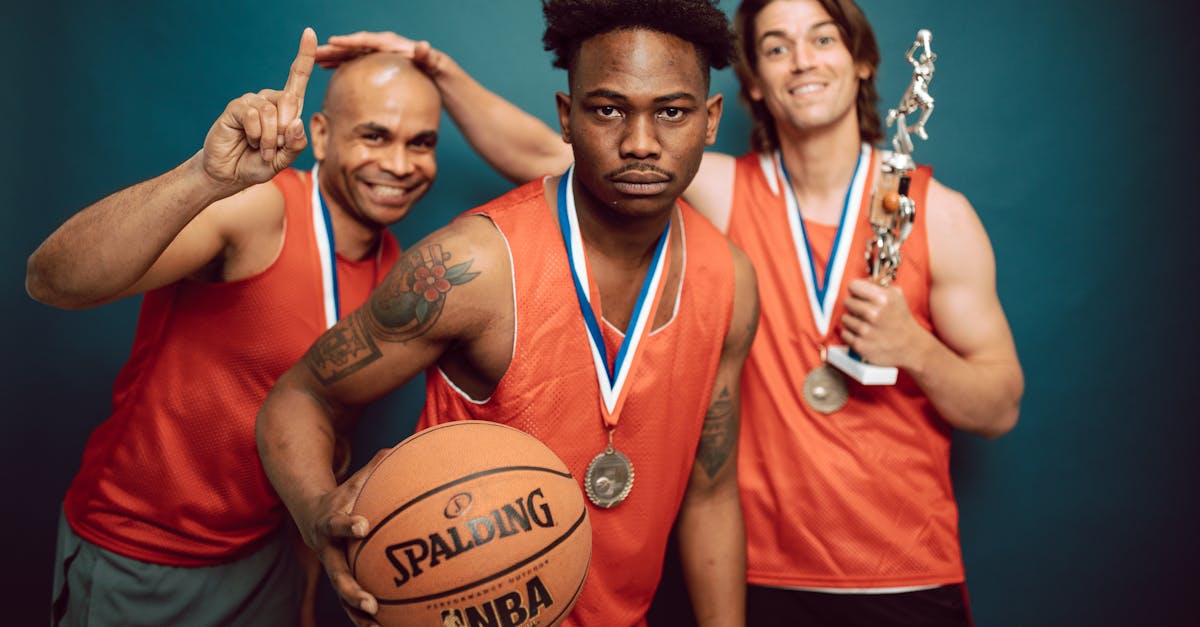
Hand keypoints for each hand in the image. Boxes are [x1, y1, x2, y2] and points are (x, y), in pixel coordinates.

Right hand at [201, 28, 315, 188]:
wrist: (231, 173)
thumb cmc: (259, 163)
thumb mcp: (286, 159)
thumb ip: (296, 143)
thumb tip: (295, 121)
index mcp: (286, 108)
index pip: (298, 77)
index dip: (305, 55)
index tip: (310, 33)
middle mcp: (270, 100)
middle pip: (289, 100)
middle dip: (285, 131)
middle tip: (275, 149)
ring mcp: (252, 102)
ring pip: (271, 112)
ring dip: (270, 138)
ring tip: (262, 149)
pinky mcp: (236, 107)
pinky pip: (252, 115)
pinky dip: (256, 134)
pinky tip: (249, 141)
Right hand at [294, 448, 389, 626]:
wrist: (313, 515)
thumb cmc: (342, 496)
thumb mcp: (354, 480)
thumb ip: (375, 467)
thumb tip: (399, 447)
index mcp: (330, 523)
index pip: (337, 523)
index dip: (348, 525)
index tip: (363, 526)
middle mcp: (328, 550)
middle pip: (337, 574)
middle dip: (352, 589)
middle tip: (370, 602)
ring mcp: (332, 567)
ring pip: (343, 594)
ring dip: (357, 612)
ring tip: (376, 626)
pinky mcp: (341, 578)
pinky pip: (352, 601)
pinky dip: (363, 616)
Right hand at [317, 31, 444, 76]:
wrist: (429, 68)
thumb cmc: (429, 65)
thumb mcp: (429, 60)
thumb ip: (425, 55)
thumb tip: (424, 46)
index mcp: (388, 43)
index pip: (366, 40)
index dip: (349, 41)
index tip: (333, 41)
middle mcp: (377, 45)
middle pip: (352, 45)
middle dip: (333, 49)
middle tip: (313, 53)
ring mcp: (373, 53)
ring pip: (348, 53)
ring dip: (331, 56)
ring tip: (313, 60)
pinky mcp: (371, 61)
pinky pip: (351, 60)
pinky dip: (338, 62)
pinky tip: (325, 68)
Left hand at [839, 279, 924, 367]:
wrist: (910, 345)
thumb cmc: (900, 318)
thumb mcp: (896, 296)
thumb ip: (878, 285)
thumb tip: (861, 281)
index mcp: (883, 298)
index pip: (853, 286)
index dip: (857, 290)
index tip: (860, 295)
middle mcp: (874, 314)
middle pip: (847, 301)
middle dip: (854, 305)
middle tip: (863, 310)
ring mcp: (866, 331)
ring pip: (845, 318)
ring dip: (852, 320)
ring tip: (865, 324)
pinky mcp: (860, 346)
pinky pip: (845, 333)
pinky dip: (851, 334)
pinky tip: (863, 334)